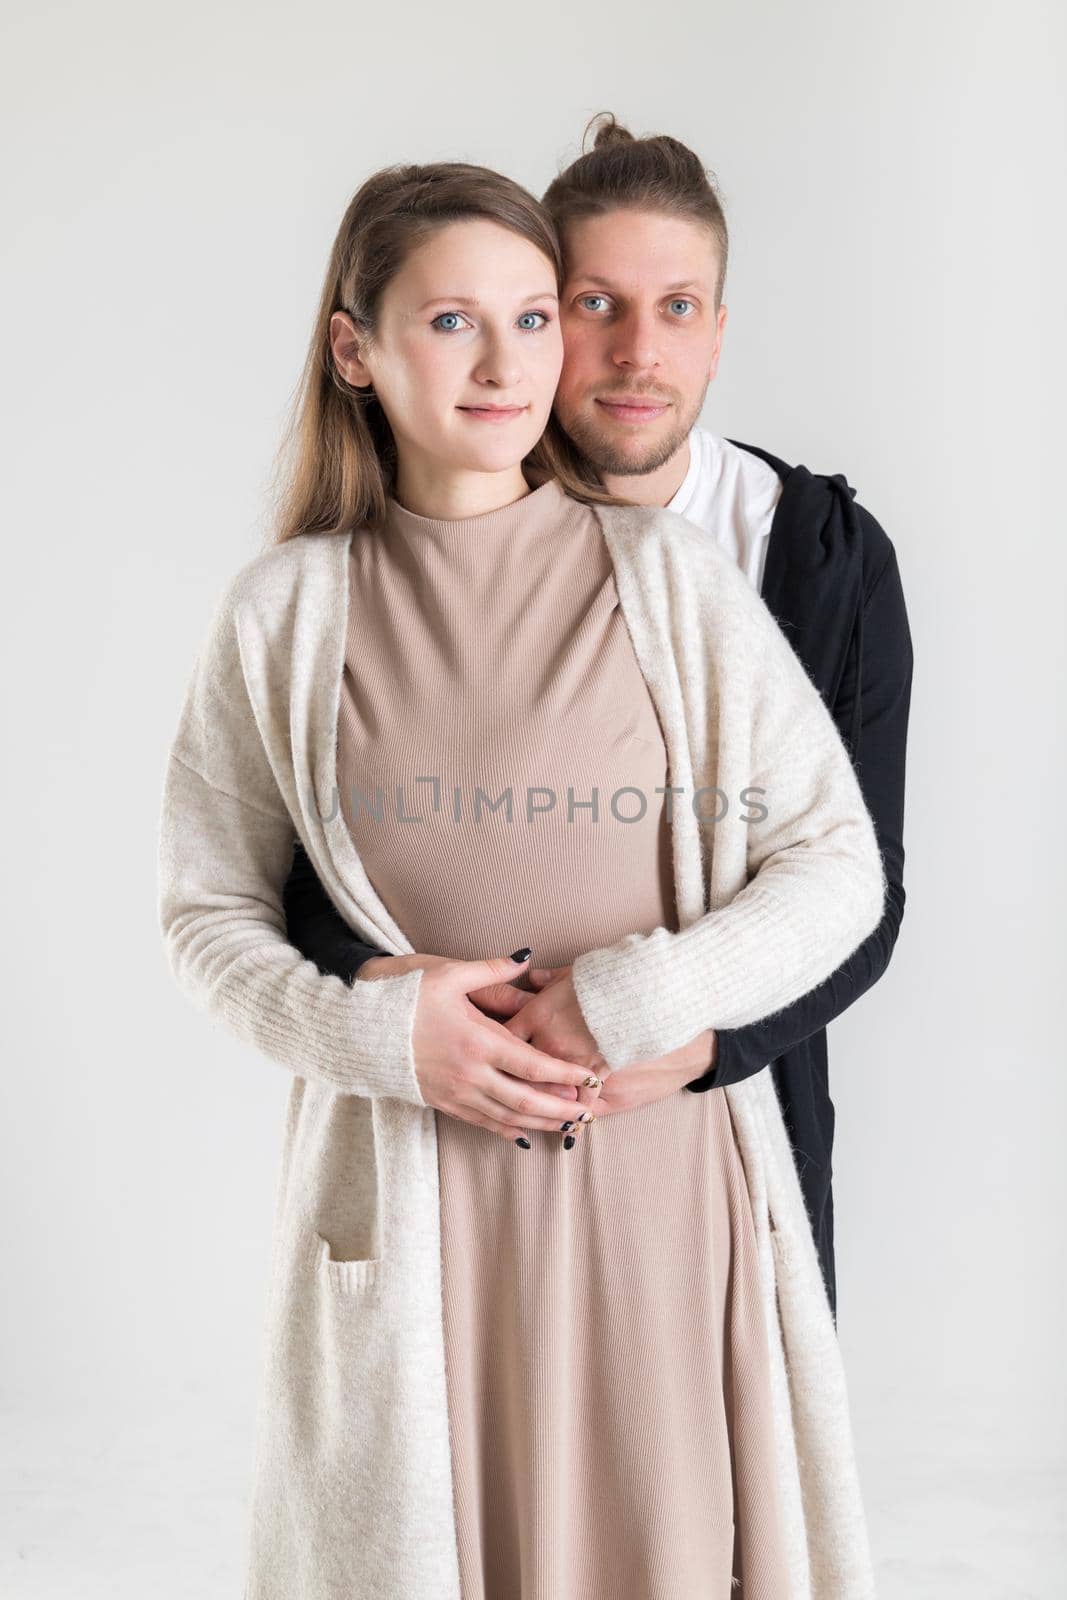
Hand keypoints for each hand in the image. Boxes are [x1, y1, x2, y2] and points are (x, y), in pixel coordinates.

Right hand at [355, 952, 603, 1140]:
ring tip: (569, 1126)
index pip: (533, 1064)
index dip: (566, 1073)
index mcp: (477, 1041)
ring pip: (506, 1117)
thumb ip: (491, 970)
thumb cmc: (402, 996)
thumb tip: (526, 959)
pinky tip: (525, 1134)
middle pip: (526, 1100)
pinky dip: (507, 1130)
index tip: (593, 1076)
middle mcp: (469, 1073)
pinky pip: (481, 1122)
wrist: (357, 1028)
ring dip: (540, 1124)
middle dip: (561, 1108)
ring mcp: (454, 1092)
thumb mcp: (448, 974)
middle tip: (591, 1113)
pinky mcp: (440, 1102)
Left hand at [507, 965, 718, 1142]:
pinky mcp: (595, 1073)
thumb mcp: (573, 973)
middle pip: (516, 1069)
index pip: (501, 1035)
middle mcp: (546, 1040)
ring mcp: (569, 1060)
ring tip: (531, 1121)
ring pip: (544, 1092)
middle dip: (505, 1083)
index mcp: (536, 1013)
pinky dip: (575, 1117)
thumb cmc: (606, 978)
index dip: (491, 1046)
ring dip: (538, 1107)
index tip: (483, 1056)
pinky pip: (580, 1101)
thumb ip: (548, 980)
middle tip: (493, 1095)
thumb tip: (529, 976)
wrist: (642, 989)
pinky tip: (570, 1131)